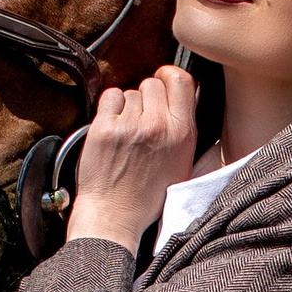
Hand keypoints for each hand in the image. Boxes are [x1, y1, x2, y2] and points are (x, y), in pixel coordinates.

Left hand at [64, 65, 200, 253]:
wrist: (115, 216)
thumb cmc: (148, 196)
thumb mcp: (182, 165)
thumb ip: (184, 130)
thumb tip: (185, 96)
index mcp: (182, 134)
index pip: (181, 80)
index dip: (169, 76)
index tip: (163, 81)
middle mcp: (158, 126)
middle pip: (153, 83)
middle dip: (147, 96)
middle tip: (142, 118)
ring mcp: (130, 125)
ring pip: (130, 92)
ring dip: (128, 107)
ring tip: (127, 133)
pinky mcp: (106, 127)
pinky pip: (110, 97)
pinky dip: (110, 108)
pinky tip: (113, 129)